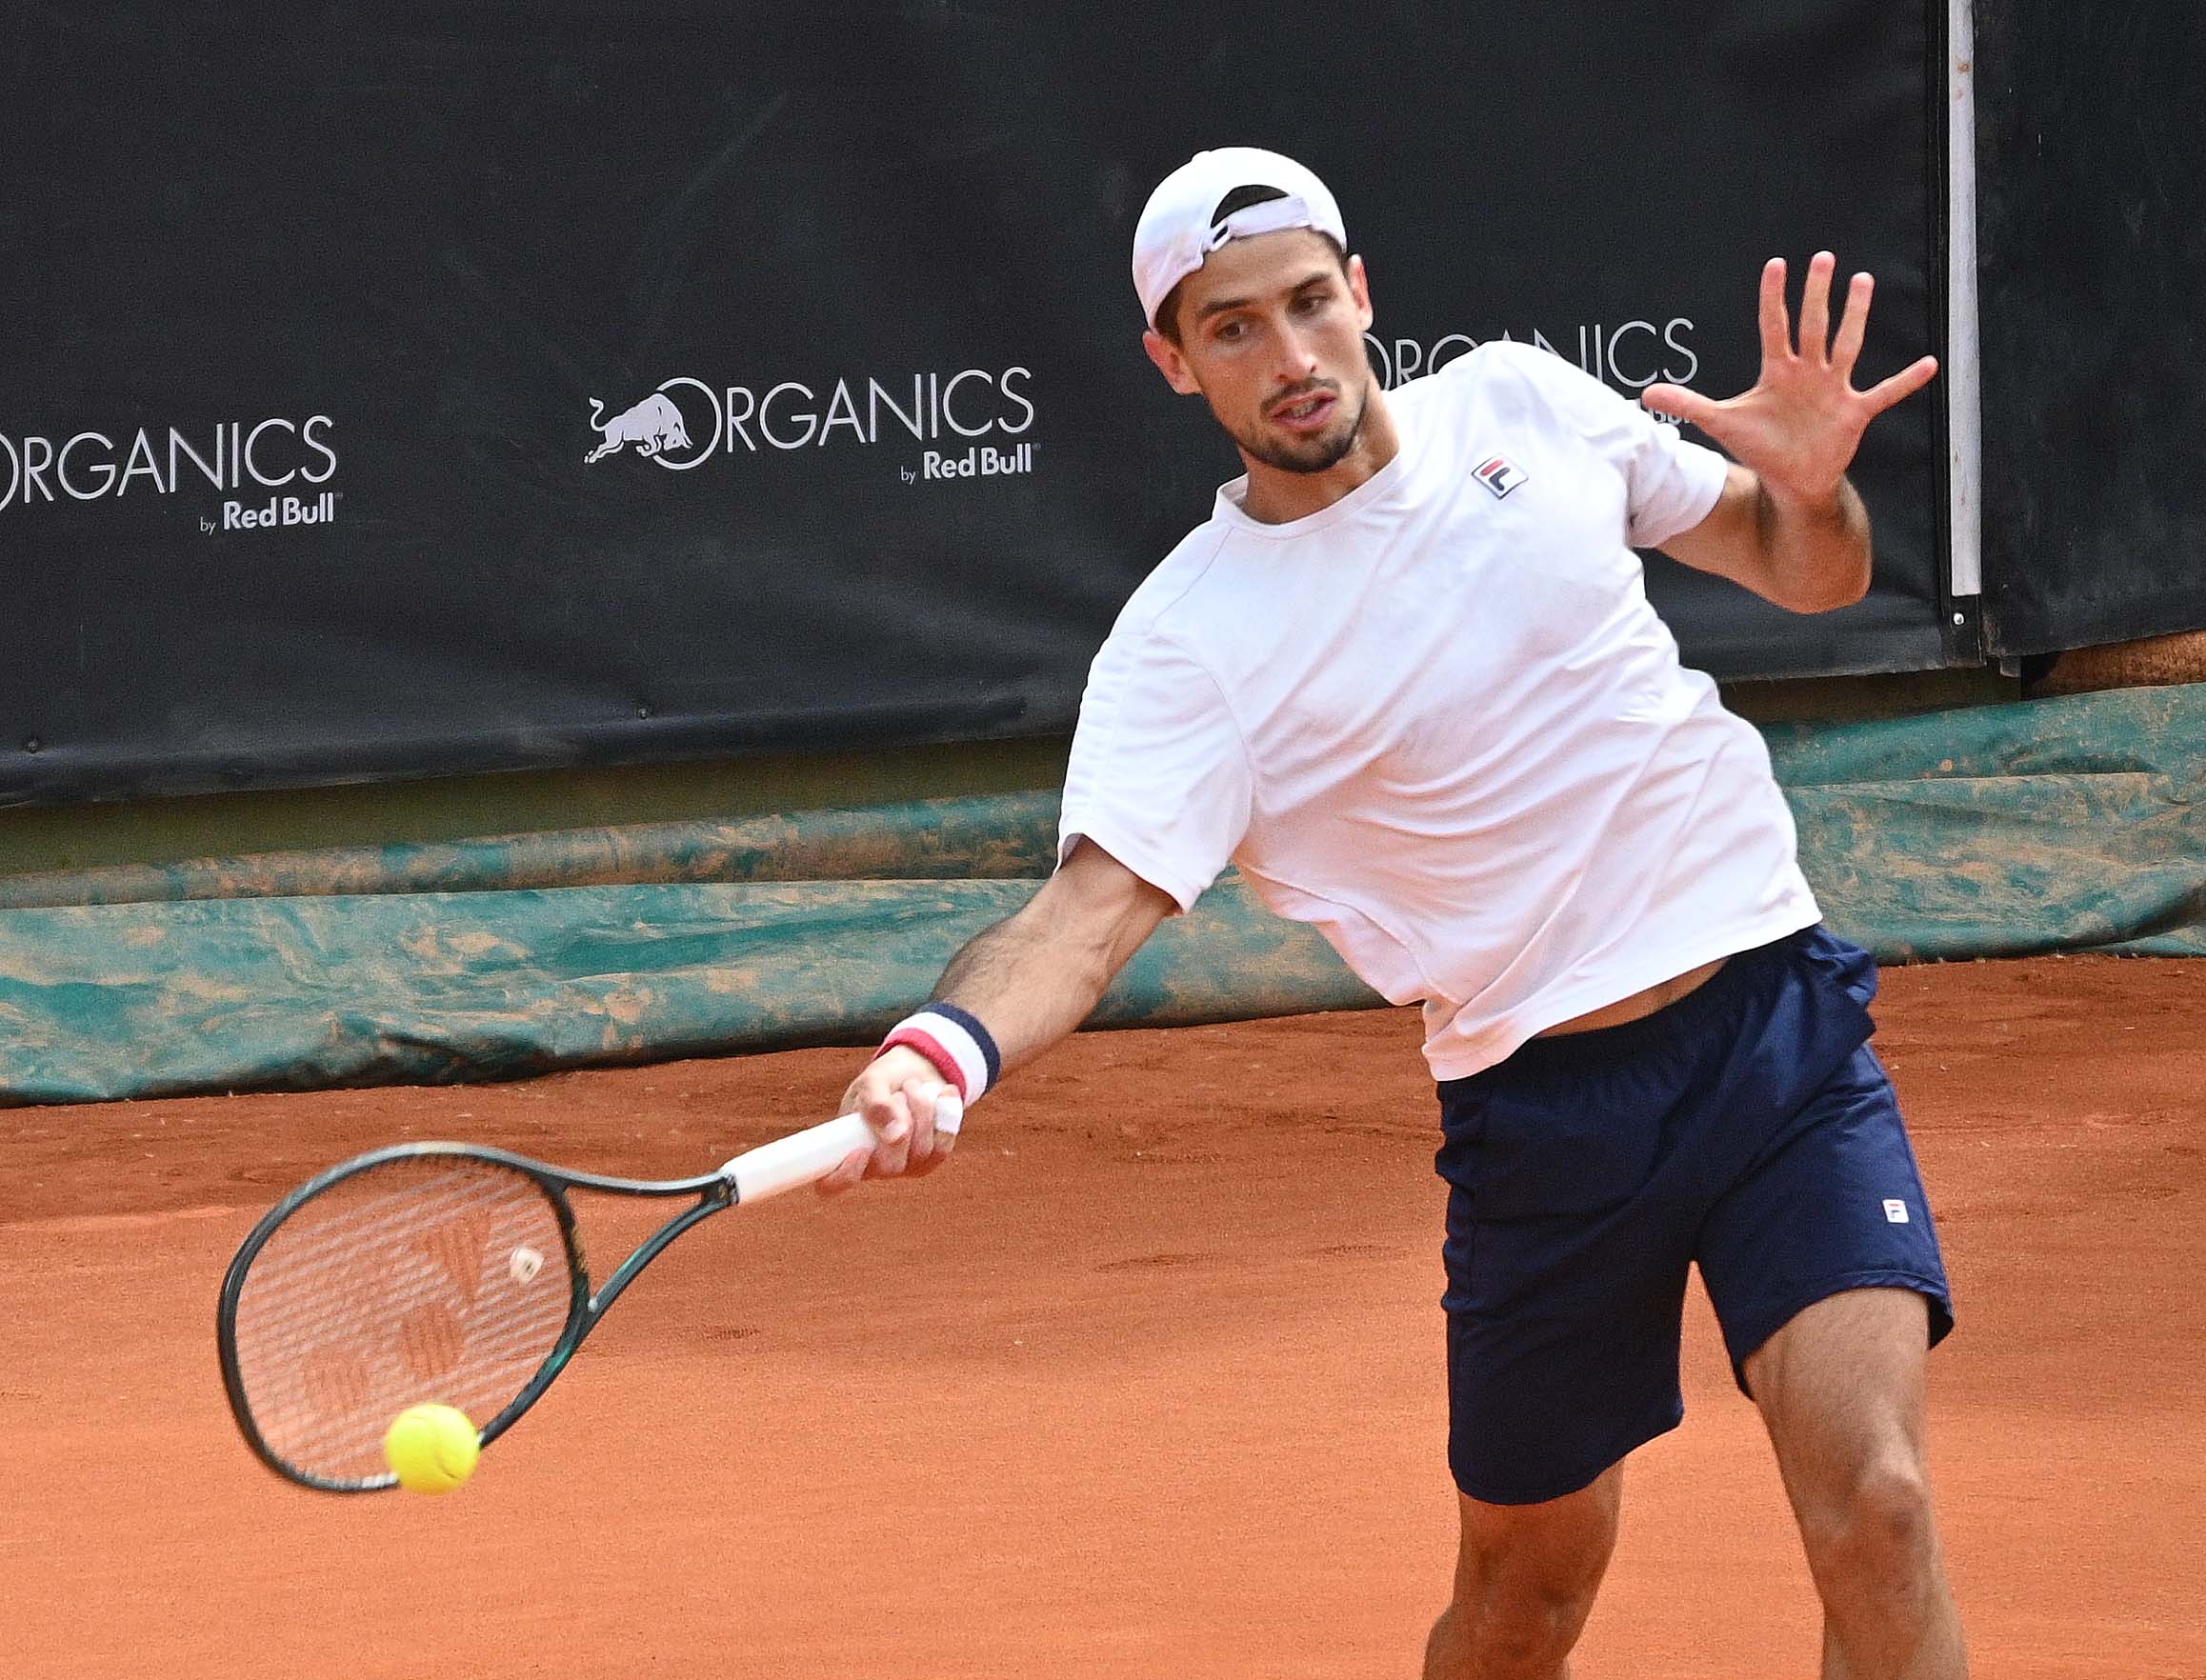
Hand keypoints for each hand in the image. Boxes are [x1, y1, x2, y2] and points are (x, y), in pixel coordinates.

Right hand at [816, 1046, 961, 1195]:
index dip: (844, 1175)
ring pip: (920, 1152)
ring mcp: (906, 1165)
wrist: (915, 1072)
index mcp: (847, 1149)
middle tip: (898, 1094)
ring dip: (921, 1111)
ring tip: (912, 1087)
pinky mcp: (932, 1158)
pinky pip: (943, 1146)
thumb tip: (894, 1134)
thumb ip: (876, 1104)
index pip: (833, 1183)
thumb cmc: (884, 1081)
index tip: (859, 1150)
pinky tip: (942, 1095)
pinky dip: (944, 1116)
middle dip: (900, 1123)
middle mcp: (875, 1165)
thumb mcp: (872, 1082)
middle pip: (889, 1166)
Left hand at [1643, 253, 1937, 508]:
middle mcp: (1808, 373)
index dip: (1773, 297)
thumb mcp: (1722, 423)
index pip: (1774, 326)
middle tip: (1823, 258)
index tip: (1775, 264)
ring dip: (1856, 316)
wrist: (1790, 479)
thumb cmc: (1759, 446)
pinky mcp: (1854, 412)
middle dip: (1817, 293)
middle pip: (1813, 326)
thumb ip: (1687, 404)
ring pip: (1847, 345)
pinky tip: (1929, 364)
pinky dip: (1905, 381)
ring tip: (1863, 280)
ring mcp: (1833, 390)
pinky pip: (1884, 393)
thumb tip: (1645, 393)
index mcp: (1778, 371)